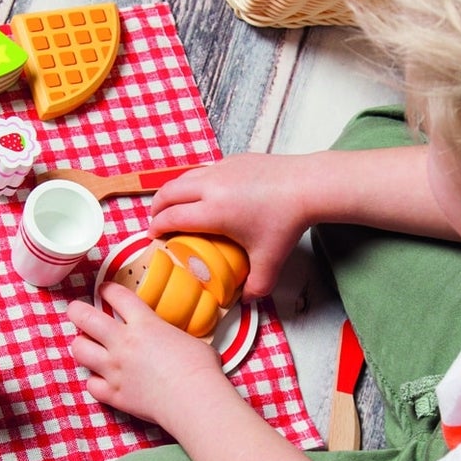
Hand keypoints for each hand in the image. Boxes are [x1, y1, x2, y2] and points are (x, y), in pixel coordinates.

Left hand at [67, 283, 226, 429]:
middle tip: (76, 311)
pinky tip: (101, 381)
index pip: (117, 296)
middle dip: (77, 311)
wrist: (193, 399)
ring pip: (79, 350)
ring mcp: (115, 369)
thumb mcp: (188, 339)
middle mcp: (123, 343)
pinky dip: (95, 382)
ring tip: (86, 346)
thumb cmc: (200, 369)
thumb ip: (171, 336)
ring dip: (81, 346)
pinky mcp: (115, 394)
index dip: (107, 289)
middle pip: (85, 318)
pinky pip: (92, 385)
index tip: (104, 289)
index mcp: (144, 324)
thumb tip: (174, 341)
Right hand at [148, 155, 314, 299]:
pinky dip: (194, 183)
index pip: (171, 218)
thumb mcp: (270, 261)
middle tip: (157, 222)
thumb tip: (245, 301)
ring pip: (183, 178)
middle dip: (156, 208)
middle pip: (167, 193)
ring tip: (174, 206)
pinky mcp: (233, 159)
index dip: (156, 228)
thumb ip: (256, 286)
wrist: (307, 186)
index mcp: (213, 212)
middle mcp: (210, 187)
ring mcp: (220, 169)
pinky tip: (204, 194)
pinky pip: (203, 170)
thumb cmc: (286, 223)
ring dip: (172, 193)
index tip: (153, 237)